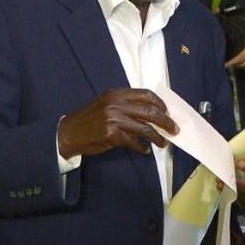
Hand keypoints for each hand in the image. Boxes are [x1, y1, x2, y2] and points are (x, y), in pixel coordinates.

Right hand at [57, 88, 178, 157]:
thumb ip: (126, 105)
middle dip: (165, 121)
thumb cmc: (90, 119)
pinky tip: (144, 150)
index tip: (167, 112)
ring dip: (157, 137)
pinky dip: (141, 148)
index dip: (160, 104)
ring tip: (162, 143)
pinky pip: (134, 142)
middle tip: (174, 129)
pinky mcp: (112, 135)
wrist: (70, 133)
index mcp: (117, 94)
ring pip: (145, 128)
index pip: (146, 95)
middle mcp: (117, 104)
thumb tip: (151, 113)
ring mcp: (114, 119)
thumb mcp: (107, 104)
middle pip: (150, 111)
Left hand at [225, 22, 244, 68]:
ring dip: (233, 63)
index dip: (230, 59)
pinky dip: (239, 64)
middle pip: (237, 61)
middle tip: (219, 57)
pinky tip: (236, 61)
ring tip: (225, 60)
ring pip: (241, 64)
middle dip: (229, 60)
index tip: (221, 59)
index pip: (239, 55)